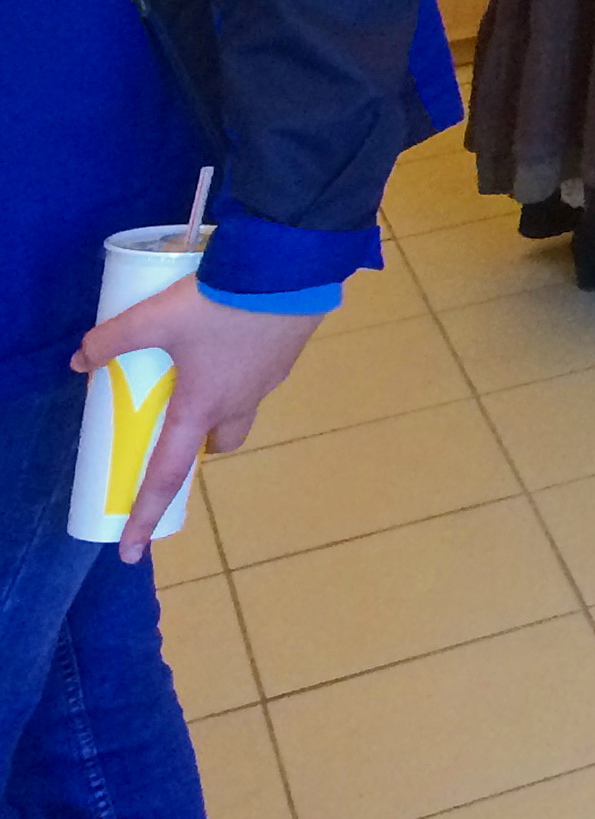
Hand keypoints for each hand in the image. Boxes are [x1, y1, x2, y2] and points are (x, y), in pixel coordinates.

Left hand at [74, 289, 323, 559]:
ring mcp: (270, 380)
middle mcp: (238, 404)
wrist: (289, 268)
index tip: (131, 550)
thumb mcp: (156, 318)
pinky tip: (241, 329)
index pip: (168, 474)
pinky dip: (248, 364)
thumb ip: (113, 339)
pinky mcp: (290, 352)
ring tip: (211, 361)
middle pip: (220, 444)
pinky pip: (263, 372)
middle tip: (181, 418)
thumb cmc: (220, 305)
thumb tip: (80, 359)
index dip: (145, 513)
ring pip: (244, 408)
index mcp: (201, 408)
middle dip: (201, 443)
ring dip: (226, 402)